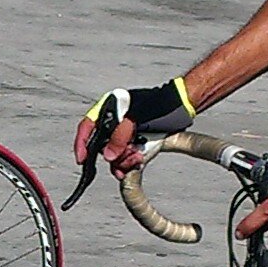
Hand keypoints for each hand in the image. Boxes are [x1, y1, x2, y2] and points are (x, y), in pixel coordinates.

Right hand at [74, 78, 195, 179]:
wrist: (185, 106)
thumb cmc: (163, 104)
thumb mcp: (138, 118)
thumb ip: (121, 136)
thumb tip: (108, 156)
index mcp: (110, 109)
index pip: (88, 126)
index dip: (82, 143)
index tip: (82, 160)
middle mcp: (116, 122)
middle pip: (103, 145)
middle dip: (113, 155)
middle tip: (126, 159)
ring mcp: (128, 133)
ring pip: (116, 154)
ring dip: (124, 161)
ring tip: (137, 158)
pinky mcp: (139, 142)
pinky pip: (128, 157)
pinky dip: (131, 162)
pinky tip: (139, 161)